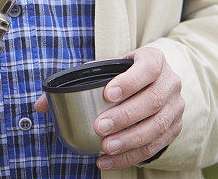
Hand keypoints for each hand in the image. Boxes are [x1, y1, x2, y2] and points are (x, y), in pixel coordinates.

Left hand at [34, 47, 183, 170]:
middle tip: (99, 127)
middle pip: (152, 100)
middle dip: (124, 116)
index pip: (146, 67)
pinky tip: (110, 160)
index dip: (128, 81)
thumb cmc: (124, 73)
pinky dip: (131, 155)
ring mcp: (176, 106)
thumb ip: (76, 80)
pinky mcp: (175, 127)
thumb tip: (41, 104)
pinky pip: (156, 145)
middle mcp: (170, 81)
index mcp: (154, 59)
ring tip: (105, 147)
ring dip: (129, 140)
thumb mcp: (106, 68)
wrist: (156, 81)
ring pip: (157, 126)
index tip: (107, 93)